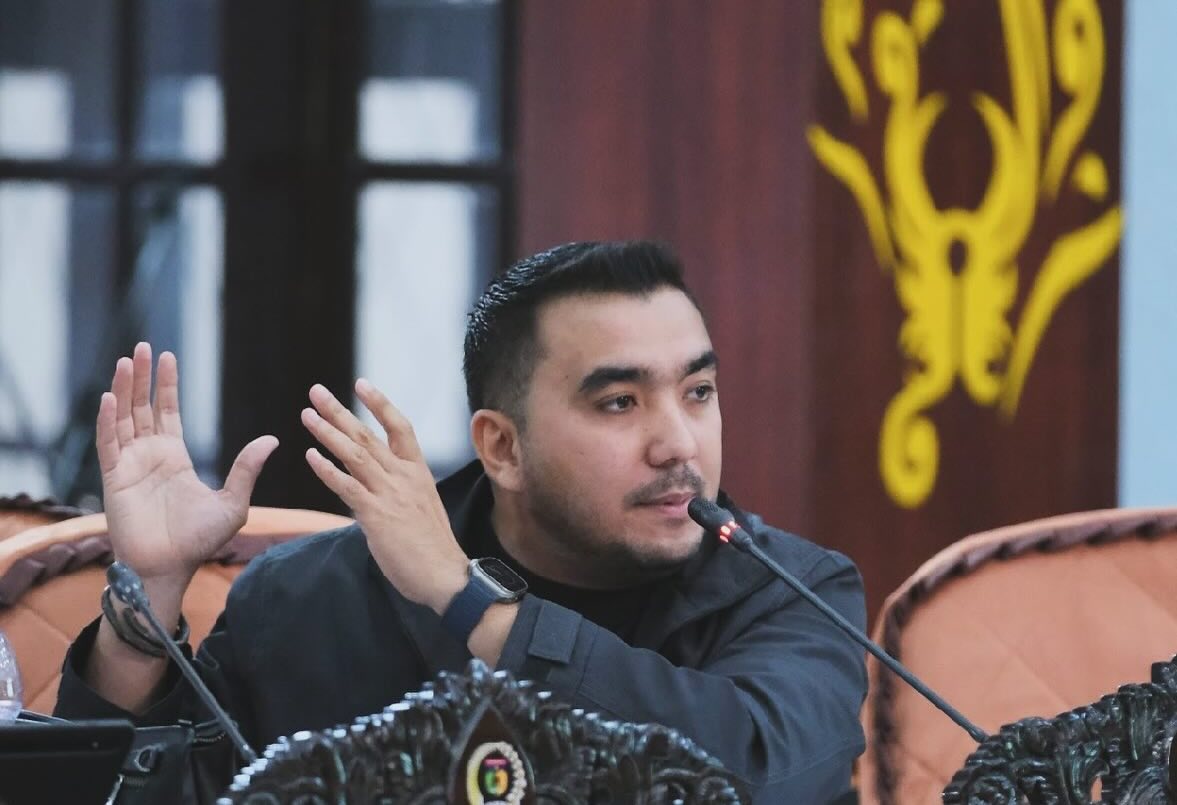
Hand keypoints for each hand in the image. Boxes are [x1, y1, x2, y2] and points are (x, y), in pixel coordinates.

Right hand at [97, 343, 277, 585]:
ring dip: (123, 389)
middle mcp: (150, 456)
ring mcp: (130, 466)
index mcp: (175, 458)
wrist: (170, 568)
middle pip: (142, 407)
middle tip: (141, 347)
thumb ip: (247, 469)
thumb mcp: (233, 502)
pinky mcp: (115, 480)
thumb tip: (273, 439)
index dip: (167, 385)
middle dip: (141, 377)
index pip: (168, 412)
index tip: (167, 356)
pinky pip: (109, 444)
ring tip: (125, 360)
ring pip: (123, 418)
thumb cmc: (199, 541)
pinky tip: (110, 398)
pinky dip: (108, 421)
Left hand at [300, 380, 467, 612]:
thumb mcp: (422, 507)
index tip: (362, 383)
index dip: (380, 404)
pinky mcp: (377, 515)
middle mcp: (405, 477)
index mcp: (418, 472)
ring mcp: (391, 494)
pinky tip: (311, 456)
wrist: (445, 575)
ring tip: (307, 415)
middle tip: (316, 391)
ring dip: (328, 433)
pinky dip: (327, 469)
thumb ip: (399, 492)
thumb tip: (373, 490)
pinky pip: (348, 486)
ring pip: (355, 454)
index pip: (400, 428)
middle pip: (368, 435)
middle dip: (340, 411)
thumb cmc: (433, 548)